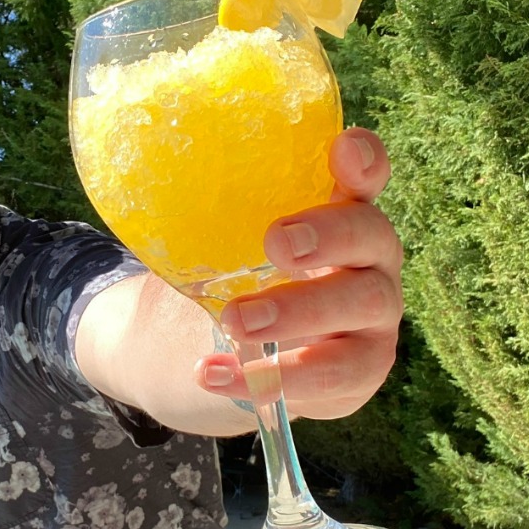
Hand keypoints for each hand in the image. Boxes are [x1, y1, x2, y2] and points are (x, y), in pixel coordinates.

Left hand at [193, 127, 403, 419]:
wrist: (215, 357)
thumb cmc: (225, 282)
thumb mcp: (215, 245)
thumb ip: (209, 218)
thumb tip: (154, 185)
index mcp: (335, 212)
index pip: (364, 175)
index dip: (364, 160)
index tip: (343, 150)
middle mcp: (368, 258)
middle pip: (373, 236)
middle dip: (329, 236)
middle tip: (276, 245)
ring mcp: (374, 316)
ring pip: (364, 305)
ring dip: (298, 312)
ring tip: (234, 322)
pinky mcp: (361, 369)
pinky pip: (333, 376)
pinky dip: (271, 377)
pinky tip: (216, 373)